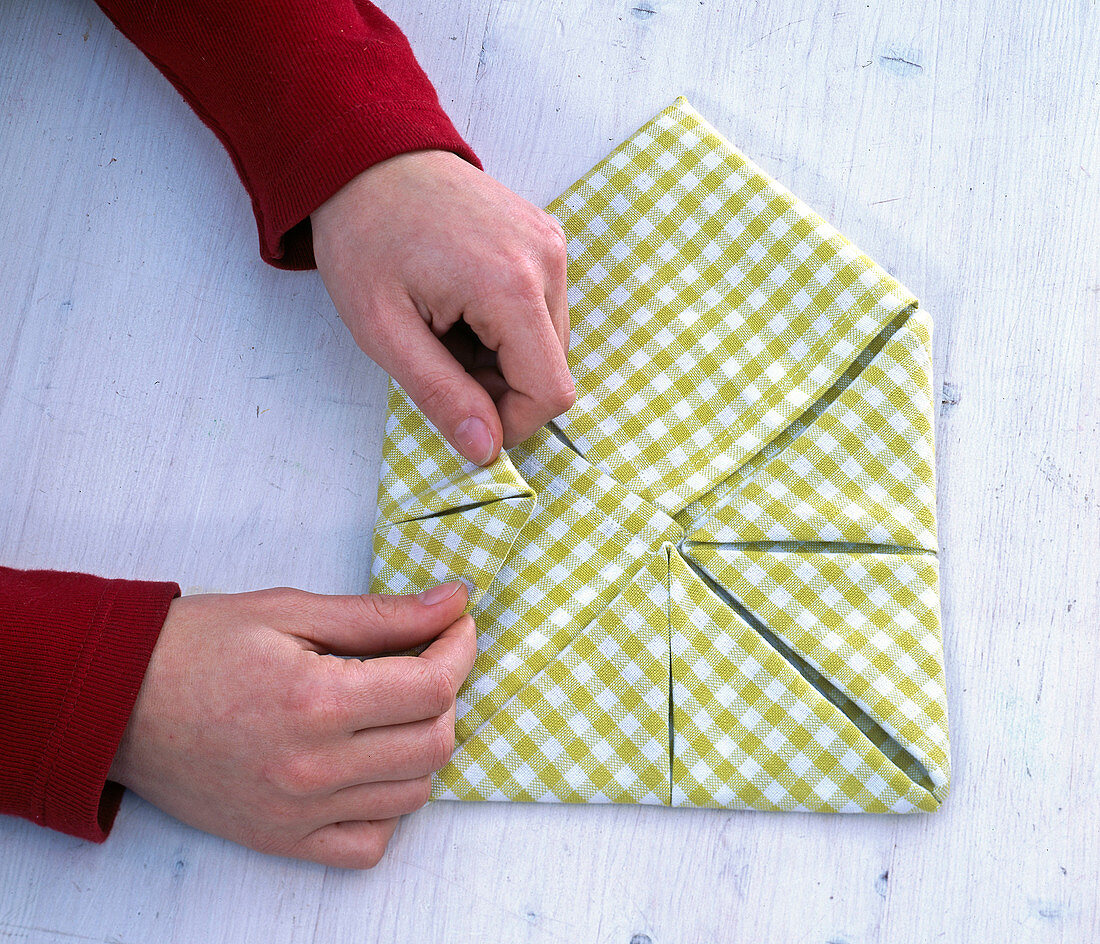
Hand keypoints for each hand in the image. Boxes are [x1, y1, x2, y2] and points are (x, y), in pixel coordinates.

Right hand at [108, 581, 474, 868]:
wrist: (115, 702)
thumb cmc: (198, 645)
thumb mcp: (292, 610)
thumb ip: (381, 614)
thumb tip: (454, 602)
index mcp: (317, 700)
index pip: (433, 686)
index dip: (460, 648)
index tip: (457, 624)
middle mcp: (313, 767)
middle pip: (434, 742)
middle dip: (447, 693)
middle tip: (426, 659)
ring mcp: (298, 813)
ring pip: (414, 794)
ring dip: (423, 745)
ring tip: (396, 708)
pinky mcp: (282, 840)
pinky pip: (369, 844)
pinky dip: (388, 808)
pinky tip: (371, 767)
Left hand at [312, 149, 575, 464]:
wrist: (365, 157)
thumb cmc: (364, 237)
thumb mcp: (383, 331)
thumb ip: (440, 395)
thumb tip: (487, 451)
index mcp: (512, 286)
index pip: (550, 393)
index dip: (509, 423)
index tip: (459, 410)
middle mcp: (547, 261)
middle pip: (551, 371)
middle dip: (499, 387)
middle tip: (438, 358)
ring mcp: (551, 245)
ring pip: (549, 345)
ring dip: (501, 358)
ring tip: (446, 326)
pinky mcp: (546, 239)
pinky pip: (543, 311)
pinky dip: (506, 327)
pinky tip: (462, 304)